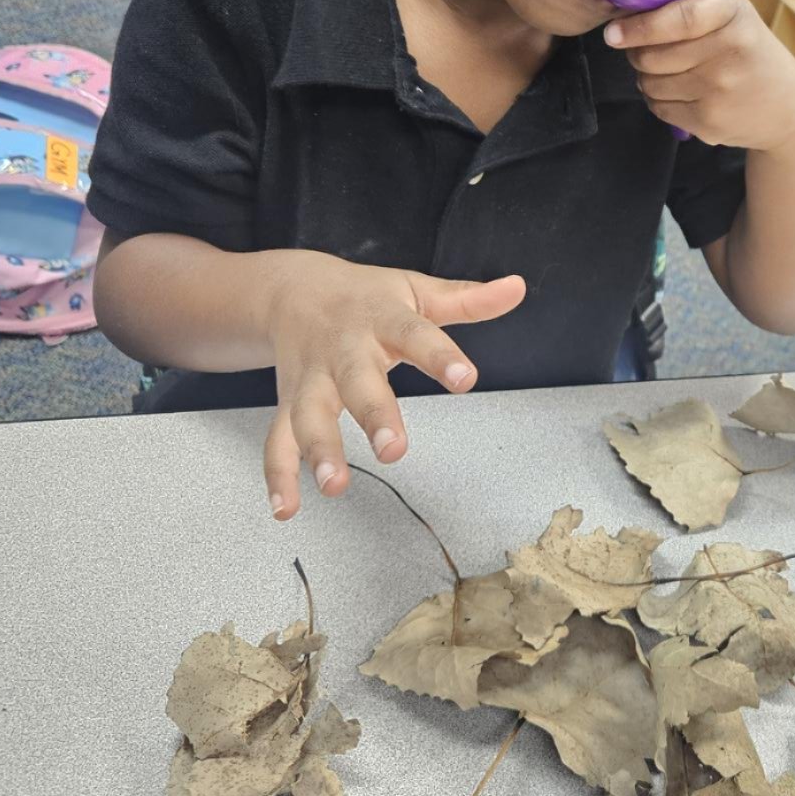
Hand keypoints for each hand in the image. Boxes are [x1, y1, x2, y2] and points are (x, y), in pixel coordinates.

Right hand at [259, 252, 524, 519]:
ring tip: (334, 486)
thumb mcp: (416, 290)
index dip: (440, 357)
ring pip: (309, 415)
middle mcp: (343, 351)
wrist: (291, 291)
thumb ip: (467, 299)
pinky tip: (288, 508)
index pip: (415, 335)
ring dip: (320, 451)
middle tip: (395, 450)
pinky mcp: (289, 403)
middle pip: (357, 382)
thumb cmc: (364, 297)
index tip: (464, 379)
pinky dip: (279, 475)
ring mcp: (312, 379)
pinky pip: (278, 440)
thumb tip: (516, 288)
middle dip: (373, 416)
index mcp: (381, 319)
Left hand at [604, 0, 794, 151]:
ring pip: (650, 83)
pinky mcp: (708, 121)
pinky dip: (659, 100)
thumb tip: (624, 19)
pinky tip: (682, 93)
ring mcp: (718, 90)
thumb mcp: (733, 17)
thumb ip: (689, 10)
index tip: (613, 34)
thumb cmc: (750, 52)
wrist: (786, 108)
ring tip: (672, 73)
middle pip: (651, 55)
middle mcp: (728, 51)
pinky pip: (659, 107)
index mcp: (733, 14)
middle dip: (639, 54)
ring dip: (649, 78)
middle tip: (649, 52)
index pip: (676, 18)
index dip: (638, 28)